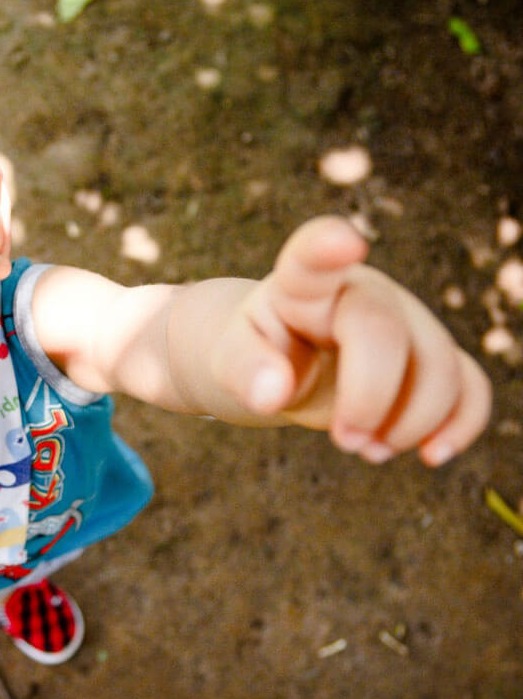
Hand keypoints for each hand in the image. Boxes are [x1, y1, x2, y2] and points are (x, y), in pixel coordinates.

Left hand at [211, 215, 490, 465]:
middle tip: (343, 442)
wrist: (280, 361)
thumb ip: (243, 371)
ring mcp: (404, 321)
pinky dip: (460, 424)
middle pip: (385, 334)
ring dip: (411, 423)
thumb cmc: (255, 352)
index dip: (327, 246)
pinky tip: (431, 455)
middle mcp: (362, 293)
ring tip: (368, 450)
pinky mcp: (431, 356)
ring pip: (439, 365)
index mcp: (303, 285)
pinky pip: (469, 384)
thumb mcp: (229, 359)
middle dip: (369, 400)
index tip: (343, 244)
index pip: (312, 257)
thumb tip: (272, 394)